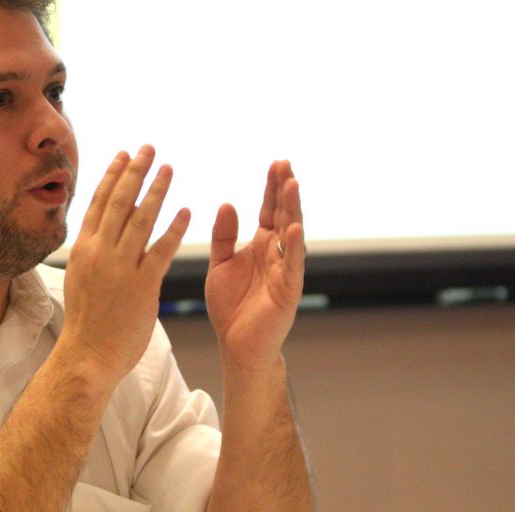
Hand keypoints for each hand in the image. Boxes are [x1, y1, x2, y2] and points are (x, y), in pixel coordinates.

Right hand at [60, 145, 189, 390]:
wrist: (87, 356)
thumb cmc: (86, 323)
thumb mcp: (80, 279)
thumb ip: (91, 254)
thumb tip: (96, 235)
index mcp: (84, 249)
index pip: (99, 203)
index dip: (113, 175)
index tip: (123, 154)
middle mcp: (101, 252)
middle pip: (120, 202)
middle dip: (135, 171)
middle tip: (149, 148)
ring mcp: (121, 267)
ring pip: (141, 219)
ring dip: (157, 190)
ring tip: (169, 169)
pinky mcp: (142, 285)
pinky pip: (161, 250)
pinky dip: (174, 228)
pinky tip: (187, 211)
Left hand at [205, 160, 304, 371]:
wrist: (235, 345)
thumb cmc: (230, 306)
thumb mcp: (220, 264)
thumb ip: (224, 236)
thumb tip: (228, 203)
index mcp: (261, 245)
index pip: (270, 210)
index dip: (272, 187)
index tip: (275, 163)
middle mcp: (277, 253)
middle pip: (284, 214)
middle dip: (285, 190)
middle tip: (285, 164)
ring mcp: (285, 270)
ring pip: (292, 234)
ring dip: (293, 209)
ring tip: (292, 184)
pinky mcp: (288, 290)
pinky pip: (293, 264)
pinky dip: (294, 245)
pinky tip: (293, 226)